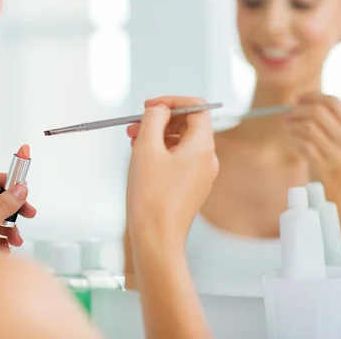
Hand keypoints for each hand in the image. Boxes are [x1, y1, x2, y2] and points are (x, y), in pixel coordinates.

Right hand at [125, 96, 219, 244]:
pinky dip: (161, 153)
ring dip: (157, 137)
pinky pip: (179, 160)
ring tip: (133, 143)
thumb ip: (153, 119)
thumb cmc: (152, 197)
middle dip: (160, 120)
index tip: (151, 106)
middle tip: (135, 126)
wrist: (157, 238)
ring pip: (181, 143)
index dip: (172, 102)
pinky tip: (142, 160)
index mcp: (202, 147)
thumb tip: (159, 109)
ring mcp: (200, 175)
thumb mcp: (146, 148)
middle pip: (188, 125)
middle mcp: (207, 160)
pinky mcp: (191, 187)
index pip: (197, 108)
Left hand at [286, 93, 340, 194]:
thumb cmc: (330, 157)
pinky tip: (292, 140)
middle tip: (286, 114)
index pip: (333, 102)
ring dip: (292, 125)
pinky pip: (304, 145)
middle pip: (318, 112)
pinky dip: (294, 140)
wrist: (339, 189)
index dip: (313, 96)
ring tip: (287, 128)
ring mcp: (335, 153)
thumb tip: (297, 101)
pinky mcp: (323, 166)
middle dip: (297, 110)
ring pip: (309, 128)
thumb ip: (323, 119)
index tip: (298, 98)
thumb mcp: (335, 137)